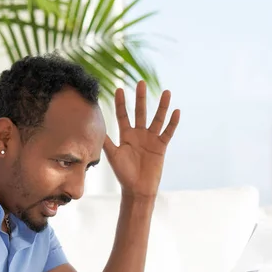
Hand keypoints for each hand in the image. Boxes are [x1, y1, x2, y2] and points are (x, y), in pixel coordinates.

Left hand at [103, 81, 179, 198]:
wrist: (137, 189)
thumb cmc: (123, 174)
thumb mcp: (113, 156)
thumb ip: (106, 141)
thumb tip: (94, 129)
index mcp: (126, 135)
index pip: (122, 115)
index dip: (121, 102)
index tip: (119, 88)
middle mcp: (139, 134)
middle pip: (140, 112)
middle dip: (140, 98)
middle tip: (140, 82)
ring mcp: (151, 139)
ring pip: (157, 119)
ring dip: (162, 106)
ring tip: (166, 92)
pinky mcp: (161, 146)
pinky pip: (168, 132)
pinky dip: (172, 122)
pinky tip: (176, 111)